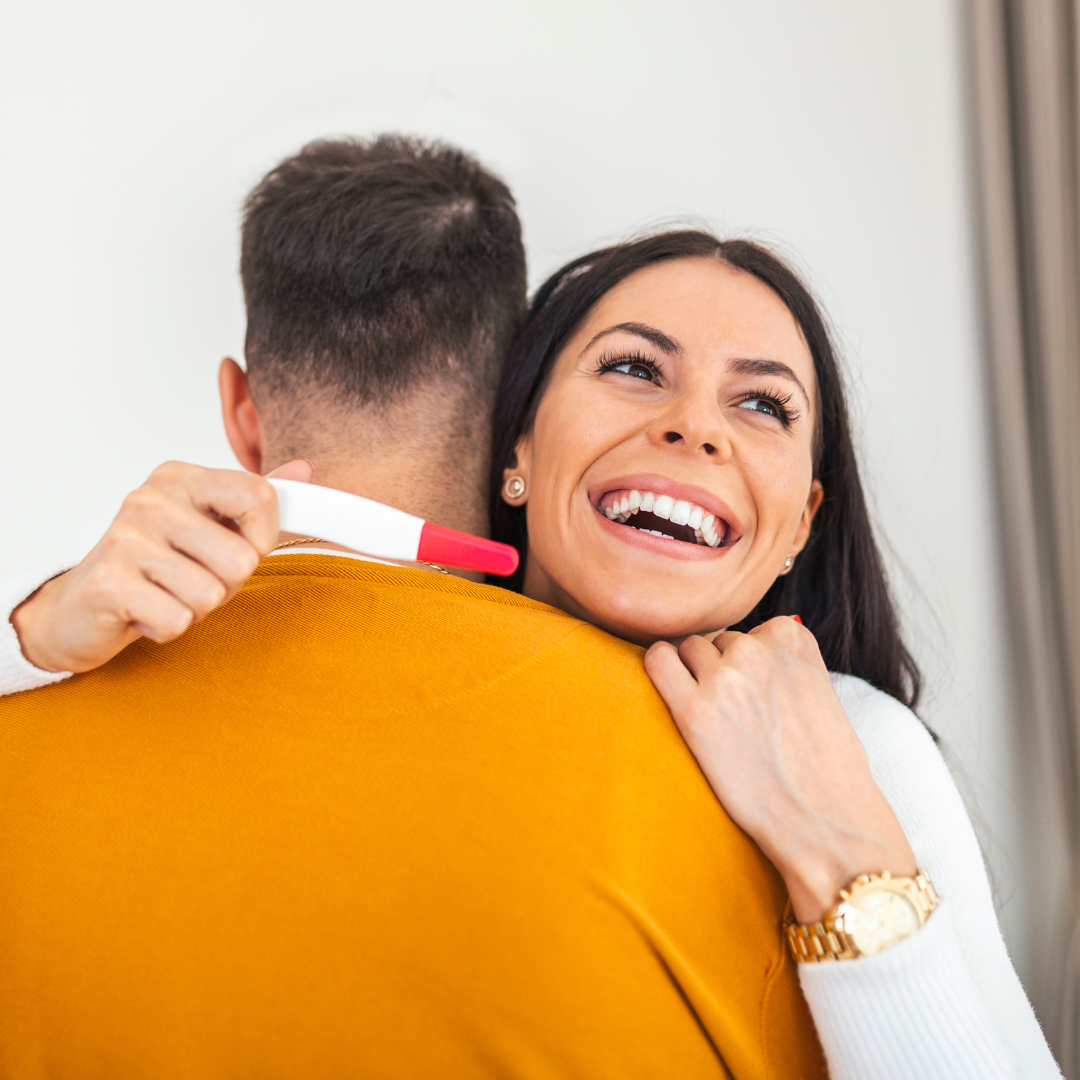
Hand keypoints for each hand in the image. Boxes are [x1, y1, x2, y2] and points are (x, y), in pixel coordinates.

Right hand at [11, 458, 313, 673]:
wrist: (81, 608)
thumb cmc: (155, 567)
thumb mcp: (210, 527)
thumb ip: (254, 502)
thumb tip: (303, 471)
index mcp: (180, 478)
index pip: (259, 497)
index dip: (262, 537)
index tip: (238, 547)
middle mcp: (150, 500)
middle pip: (242, 559)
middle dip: (226, 583)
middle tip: (189, 579)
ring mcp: (126, 539)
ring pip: (212, 594)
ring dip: (195, 607)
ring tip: (165, 593)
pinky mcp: (111, 584)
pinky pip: (180, 620)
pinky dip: (169, 628)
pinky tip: (145, 612)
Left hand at [644, 617, 915, 922]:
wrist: (826, 821)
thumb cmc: (829, 770)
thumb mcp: (824, 692)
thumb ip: (791, 661)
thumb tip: (760, 644)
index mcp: (792, 638)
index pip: (752, 630)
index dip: (750, 663)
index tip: (757, 692)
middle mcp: (757, 648)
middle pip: (717, 640)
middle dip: (720, 668)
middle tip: (734, 712)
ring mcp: (724, 677)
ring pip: (688, 649)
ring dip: (693, 674)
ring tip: (714, 716)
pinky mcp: (695, 711)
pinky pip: (657, 661)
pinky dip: (659, 670)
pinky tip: (672, 697)